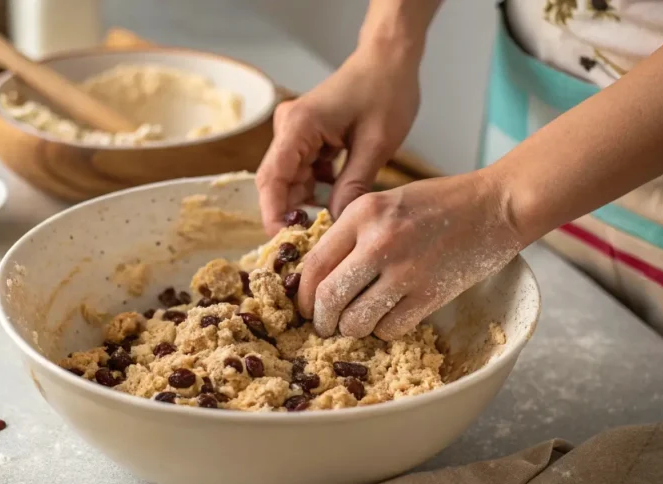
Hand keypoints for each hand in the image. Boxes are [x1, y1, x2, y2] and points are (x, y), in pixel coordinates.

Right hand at [255, 46, 420, 234]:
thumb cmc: (386, 92)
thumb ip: (353, 186)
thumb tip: (336, 226)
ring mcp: (295, 132)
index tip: (286, 244)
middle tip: (311, 245)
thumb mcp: (375, 144)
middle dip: (291, 214)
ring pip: (291, 180)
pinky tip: (336, 202)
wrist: (390, 60)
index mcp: (298, 126)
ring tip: (329, 227)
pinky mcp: (306, 136)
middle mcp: (288, 128)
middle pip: (277, 183)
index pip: (272, 180)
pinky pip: (303, 171)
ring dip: (306, 204)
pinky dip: (317, 190)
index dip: (274, 215)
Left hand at [297, 170, 523, 339]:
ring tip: (359, 322)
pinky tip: (391, 317)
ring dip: (353, 329)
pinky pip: (390, 329)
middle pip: (329, 298)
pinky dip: (385, 330)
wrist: (495, 205)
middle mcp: (379, 242)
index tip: (306, 307)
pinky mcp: (431, 294)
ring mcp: (406, 271)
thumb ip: (352, 233)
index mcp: (362, 213)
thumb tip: (318, 275)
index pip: (314, 264)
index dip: (303, 295)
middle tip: (326, 326)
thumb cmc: (439, 203)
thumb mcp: (385, 202)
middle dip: (322, 321)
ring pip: (356, 321)